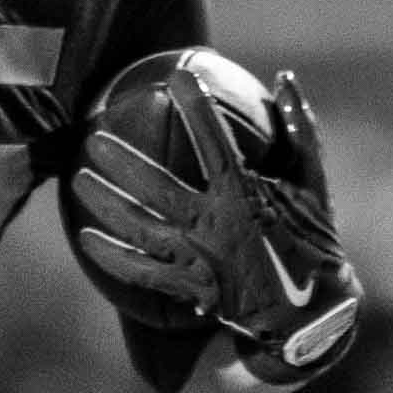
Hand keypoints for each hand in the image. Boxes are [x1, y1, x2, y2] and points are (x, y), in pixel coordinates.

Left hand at [69, 69, 361, 382]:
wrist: (311, 316)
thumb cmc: (312, 241)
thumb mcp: (313, 184)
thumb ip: (299, 131)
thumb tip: (285, 79)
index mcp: (245, 196)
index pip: (215, 142)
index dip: (198, 107)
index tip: (179, 76)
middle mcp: (214, 225)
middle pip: (155, 188)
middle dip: (121, 162)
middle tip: (92, 139)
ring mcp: (197, 258)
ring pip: (138, 227)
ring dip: (104, 203)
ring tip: (79, 180)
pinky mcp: (187, 286)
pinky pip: (138, 271)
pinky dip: (110, 255)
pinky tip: (85, 237)